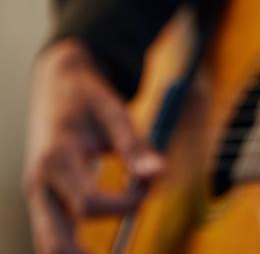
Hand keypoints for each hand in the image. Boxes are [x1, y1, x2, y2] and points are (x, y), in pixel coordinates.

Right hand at [23, 40, 163, 253]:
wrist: (57, 84)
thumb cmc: (89, 97)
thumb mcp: (114, 112)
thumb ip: (135, 145)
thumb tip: (158, 174)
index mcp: (57, 159)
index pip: (88, 203)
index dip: (124, 204)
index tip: (147, 189)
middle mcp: (40, 183)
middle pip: (54, 241)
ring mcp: (38, 194)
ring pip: (48, 244)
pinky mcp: (44, 199)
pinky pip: (52, 234)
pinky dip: (72, 248)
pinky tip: (96, 253)